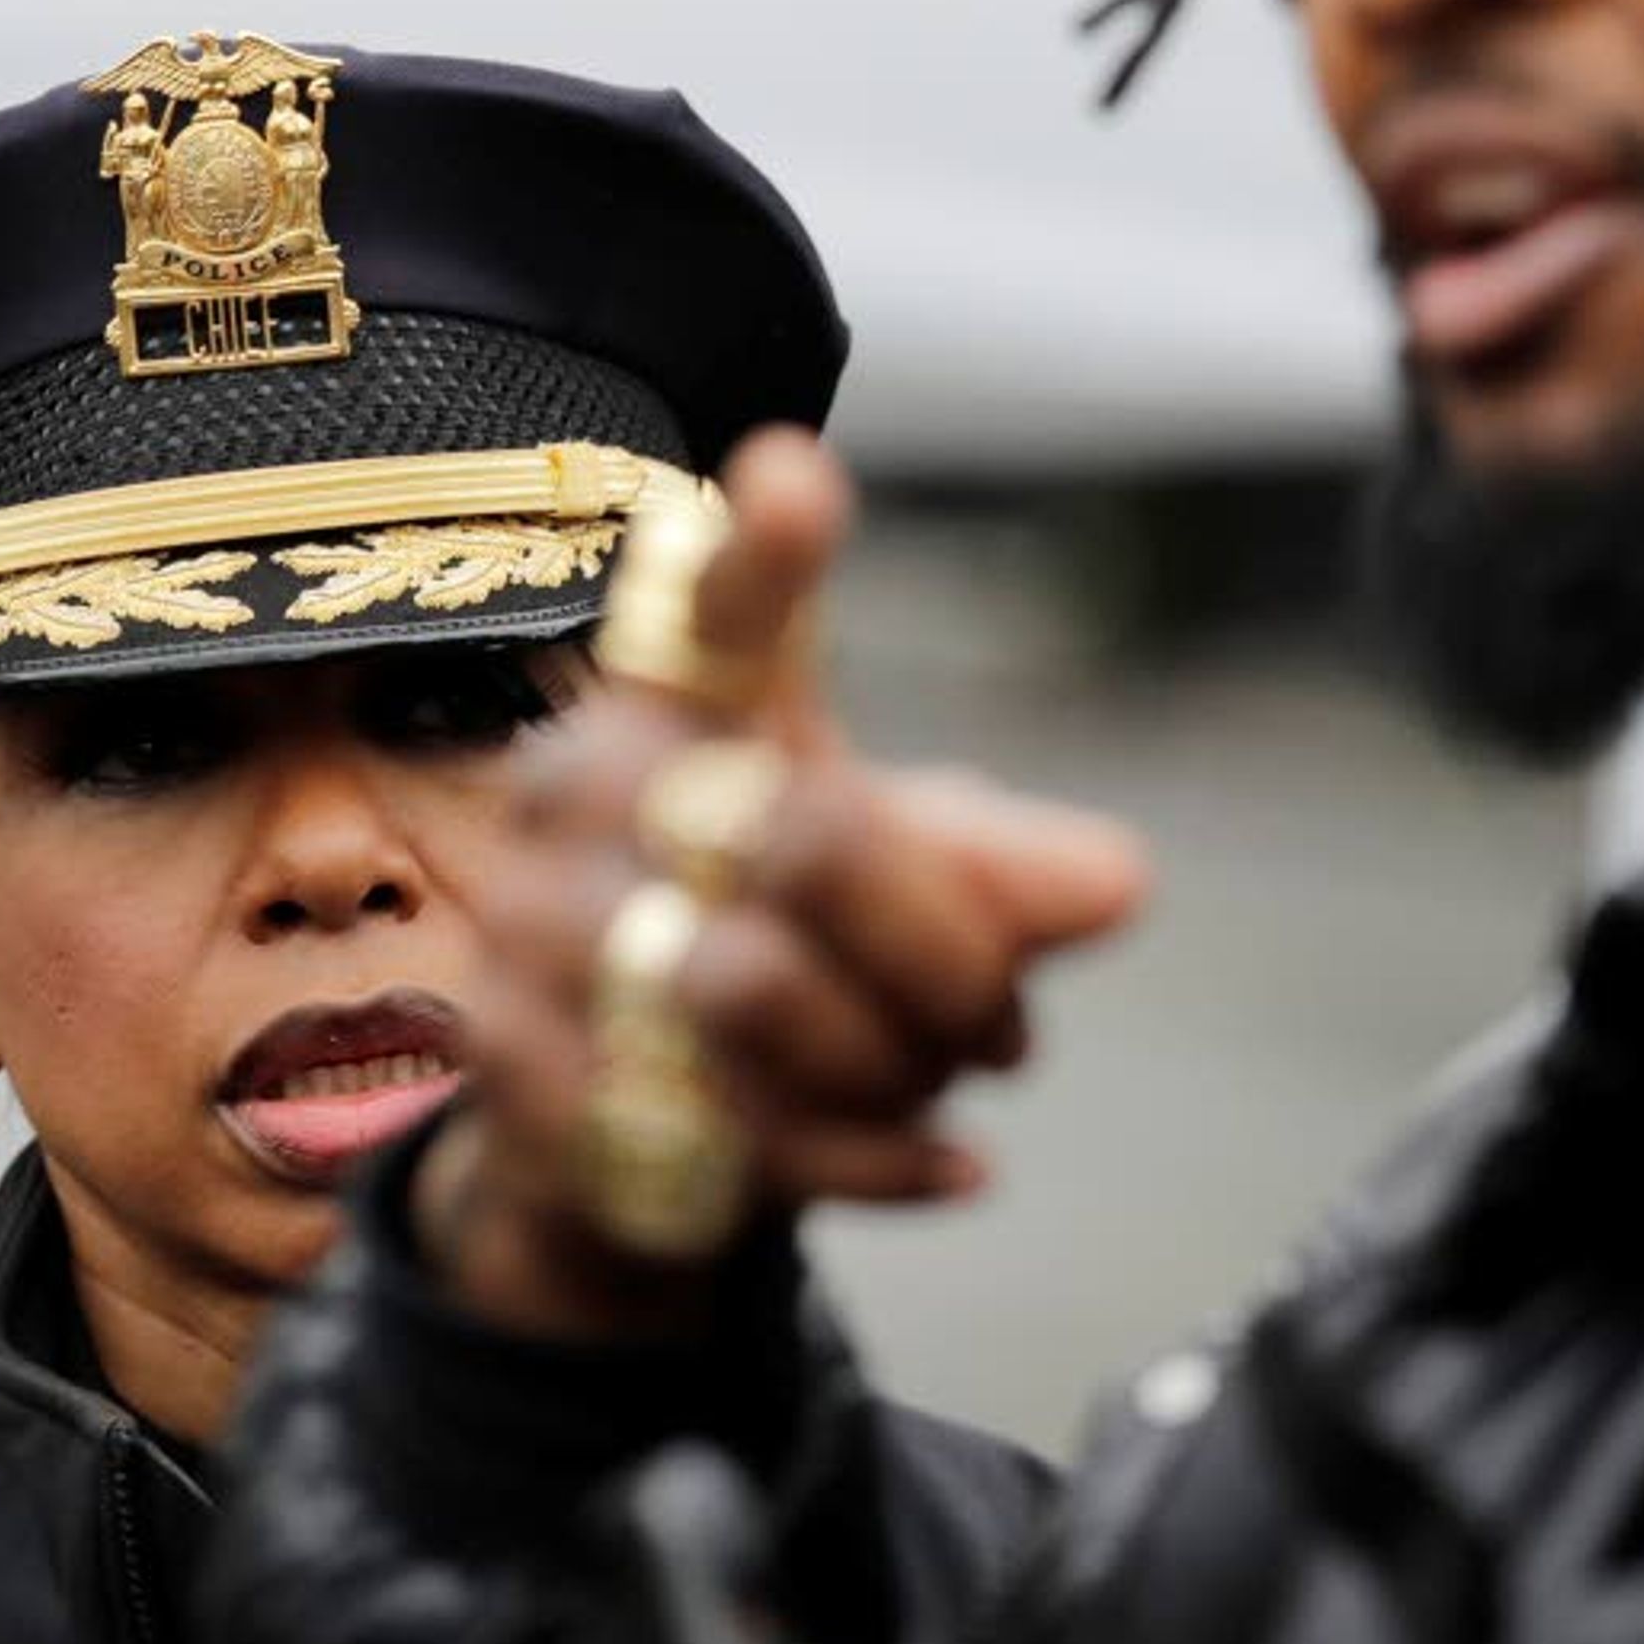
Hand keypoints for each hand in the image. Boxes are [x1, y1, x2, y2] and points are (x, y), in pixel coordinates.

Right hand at [425, 429, 1147, 1339]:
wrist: (610, 1130)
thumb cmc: (771, 937)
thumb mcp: (888, 879)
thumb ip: (990, 863)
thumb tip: (1120, 885)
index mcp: (675, 702)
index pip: (718, 611)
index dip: (761, 554)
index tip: (798, 477)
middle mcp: (579, 788)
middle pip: (809, 837)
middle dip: (947, 954)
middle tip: (1009, 1026)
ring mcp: (532, 931)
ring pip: (759, 995)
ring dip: (900, 1062)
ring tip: (947, 1081)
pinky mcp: (524, 1077)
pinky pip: (732, 1126)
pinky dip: (876, 1160)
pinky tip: (951, 1166)